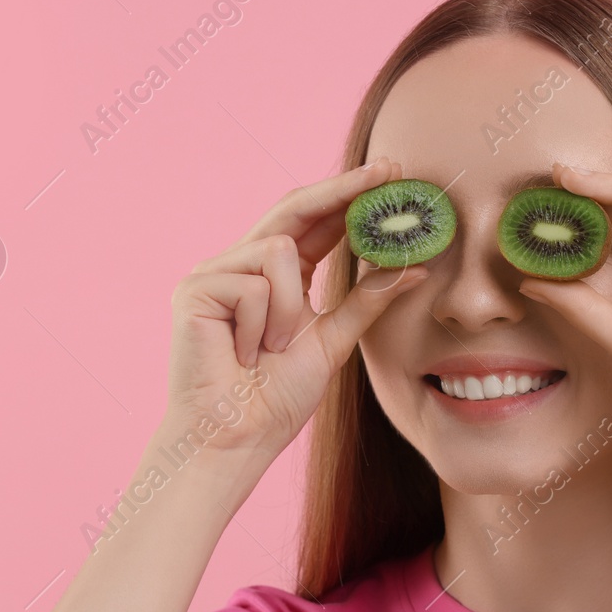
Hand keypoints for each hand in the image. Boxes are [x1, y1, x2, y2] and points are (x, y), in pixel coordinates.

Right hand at [163, 157, 429, 457]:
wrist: (234, 439)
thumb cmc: (273, 400)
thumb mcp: (331, 341)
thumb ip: (367, 301)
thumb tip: (417, 267)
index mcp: (270, 277)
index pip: (312, 223)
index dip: (348, 196)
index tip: (391, 174)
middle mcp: (238, 266)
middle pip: (292, 211)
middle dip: (340, 191)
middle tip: (386, 172)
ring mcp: (213, 274)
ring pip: (279, 251)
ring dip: (289, 308)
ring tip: (272, 349)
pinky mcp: (195, 289)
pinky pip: (253, 284)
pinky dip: (261, 324)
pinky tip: (243, 354)